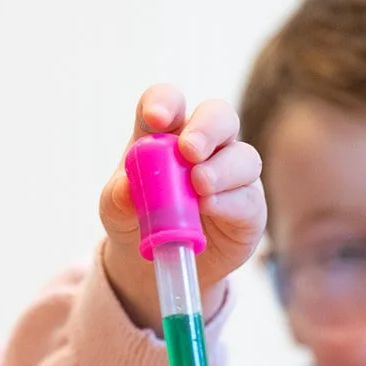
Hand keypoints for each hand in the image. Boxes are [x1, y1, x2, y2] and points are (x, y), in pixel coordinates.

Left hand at [100, 83, 265, 333]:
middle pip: (218, 116)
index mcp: (165, 133)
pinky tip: (210, 207)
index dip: (165, 101)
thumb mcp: (116, 210)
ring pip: (243, 156)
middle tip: (189, 150)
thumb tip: (127, 187)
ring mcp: (231, 175)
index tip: (156, 118)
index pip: (169, 101)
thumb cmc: (135, 221)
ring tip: (200, 185)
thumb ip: (118, 196)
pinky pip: (248, 197)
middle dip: (206, 128)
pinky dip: (230, 200)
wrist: (156, 264)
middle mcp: (205, 146)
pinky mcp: (248, 207)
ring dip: (222, 168)